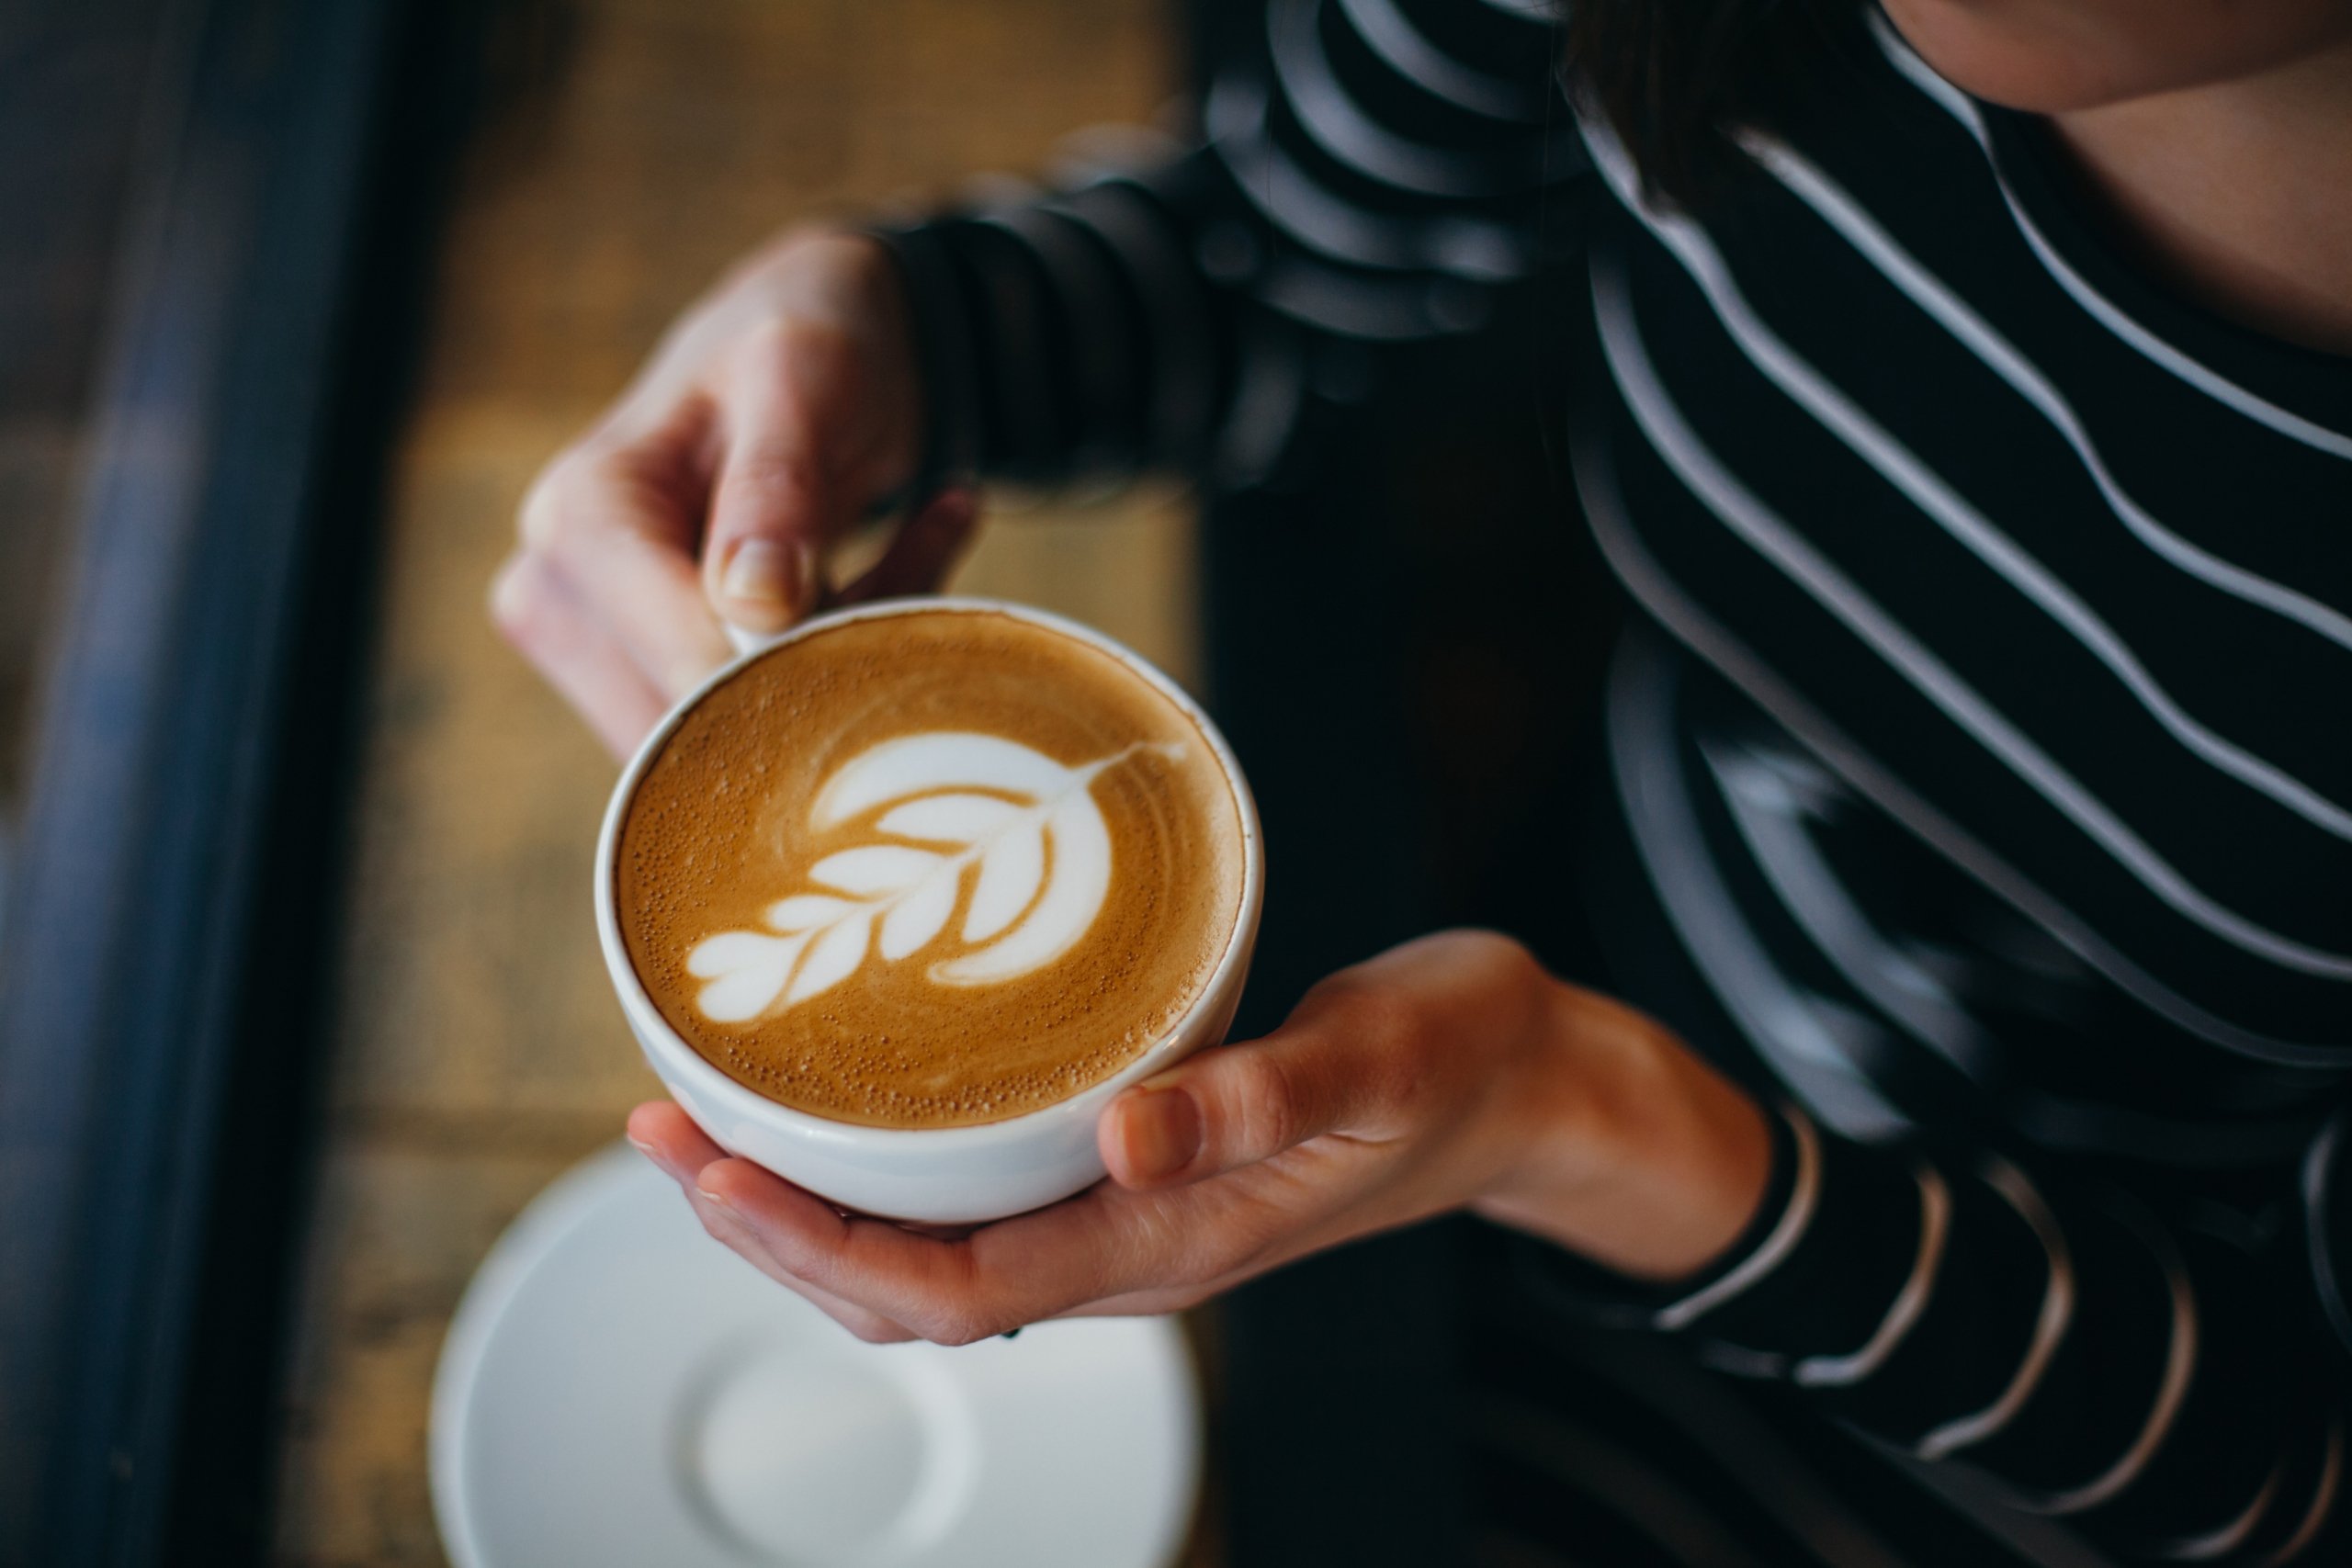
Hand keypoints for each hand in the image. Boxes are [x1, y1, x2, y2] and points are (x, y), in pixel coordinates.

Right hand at [491, 229, 977, 756]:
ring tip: (916, 562)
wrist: (807, 340)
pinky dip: (837, 670)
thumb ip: (779, 484)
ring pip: (727, 742)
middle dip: (823, 677)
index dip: (794, 676)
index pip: (680, 660)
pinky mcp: (643, 675)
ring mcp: (596, 644)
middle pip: (698, 718)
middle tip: (925, 586)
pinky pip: (746, 730)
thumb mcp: (803, 377)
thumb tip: (752, 606)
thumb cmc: (802, 338)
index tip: (892, 637)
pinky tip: (899, 577)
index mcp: (584, 515)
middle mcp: (560, 591)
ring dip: (840, 673)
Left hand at [628, 930, 1774, 1344]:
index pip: (952, 1291)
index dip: (816, 1247)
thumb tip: (1123, 1132)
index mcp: (1169, 1244)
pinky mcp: (1134, 1163)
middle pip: (908, 1289)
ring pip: (931, 1250)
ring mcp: (1128, 1211)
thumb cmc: (1456, 1064)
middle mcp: (1128, 1246)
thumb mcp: (1374, 1060)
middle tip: (663, 1132)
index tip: (710, 1172)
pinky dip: (887, 1165)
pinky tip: (845, 1105)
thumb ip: (1256, 1097)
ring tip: (710, 1126)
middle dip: (772, 1230)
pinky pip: (979, 1194)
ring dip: (812, 1203)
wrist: (1522, 1082)